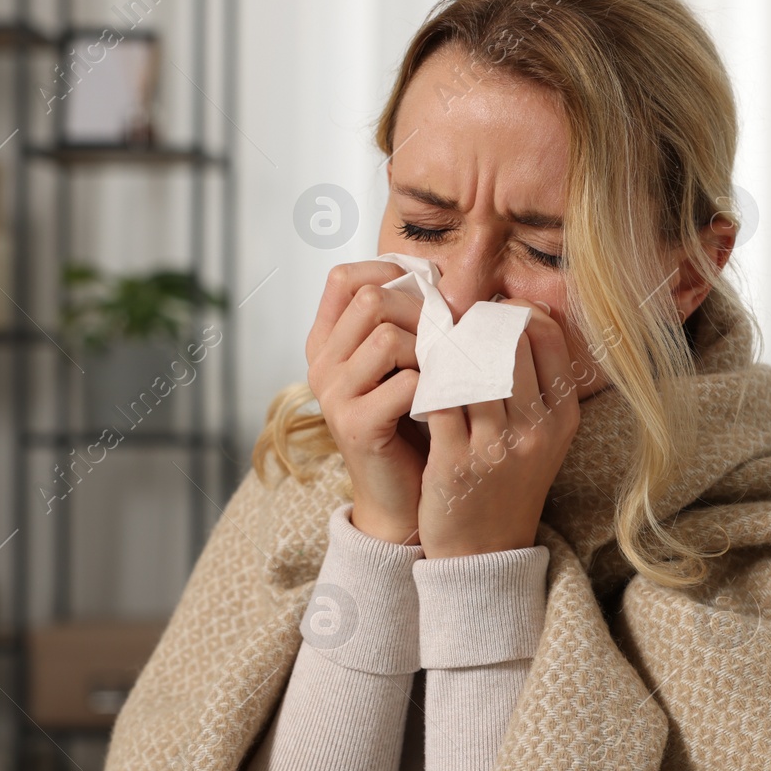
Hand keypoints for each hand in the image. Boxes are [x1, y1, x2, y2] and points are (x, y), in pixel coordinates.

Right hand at [306, 261, 429, 544]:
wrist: (404, 497)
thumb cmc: (413, 423)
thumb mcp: (403, 364)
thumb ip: (407, 321)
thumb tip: (440, 275)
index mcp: (327, 342)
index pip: (344, 278)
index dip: (389, 273)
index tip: (429, 292)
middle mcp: (321, 364)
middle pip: (369, 300)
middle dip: (420, 312)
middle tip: (448, 337)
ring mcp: (333, 396)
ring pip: (386, 337)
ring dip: (428, 350)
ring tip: (446, 371)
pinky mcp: (356, 425)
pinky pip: (404, 383)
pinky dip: (435, 386)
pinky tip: (446, 399)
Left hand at [418, 300, 580, 557]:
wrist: (486, 553)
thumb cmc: (508, 486)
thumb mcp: (542, 438)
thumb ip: (535, 386)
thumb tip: (514, 319)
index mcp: (562, 417)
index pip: (546, 334)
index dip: (513, 312)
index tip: (488, 314)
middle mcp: (537, 429)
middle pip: (508, 342)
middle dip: (474, 324)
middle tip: (450, 323)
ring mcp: (497, 447)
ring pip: (468, 365)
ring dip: (443, 349)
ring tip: (428, 345)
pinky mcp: (455, 463)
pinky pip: (435, 398)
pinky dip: (422, 380)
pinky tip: (412, 377)